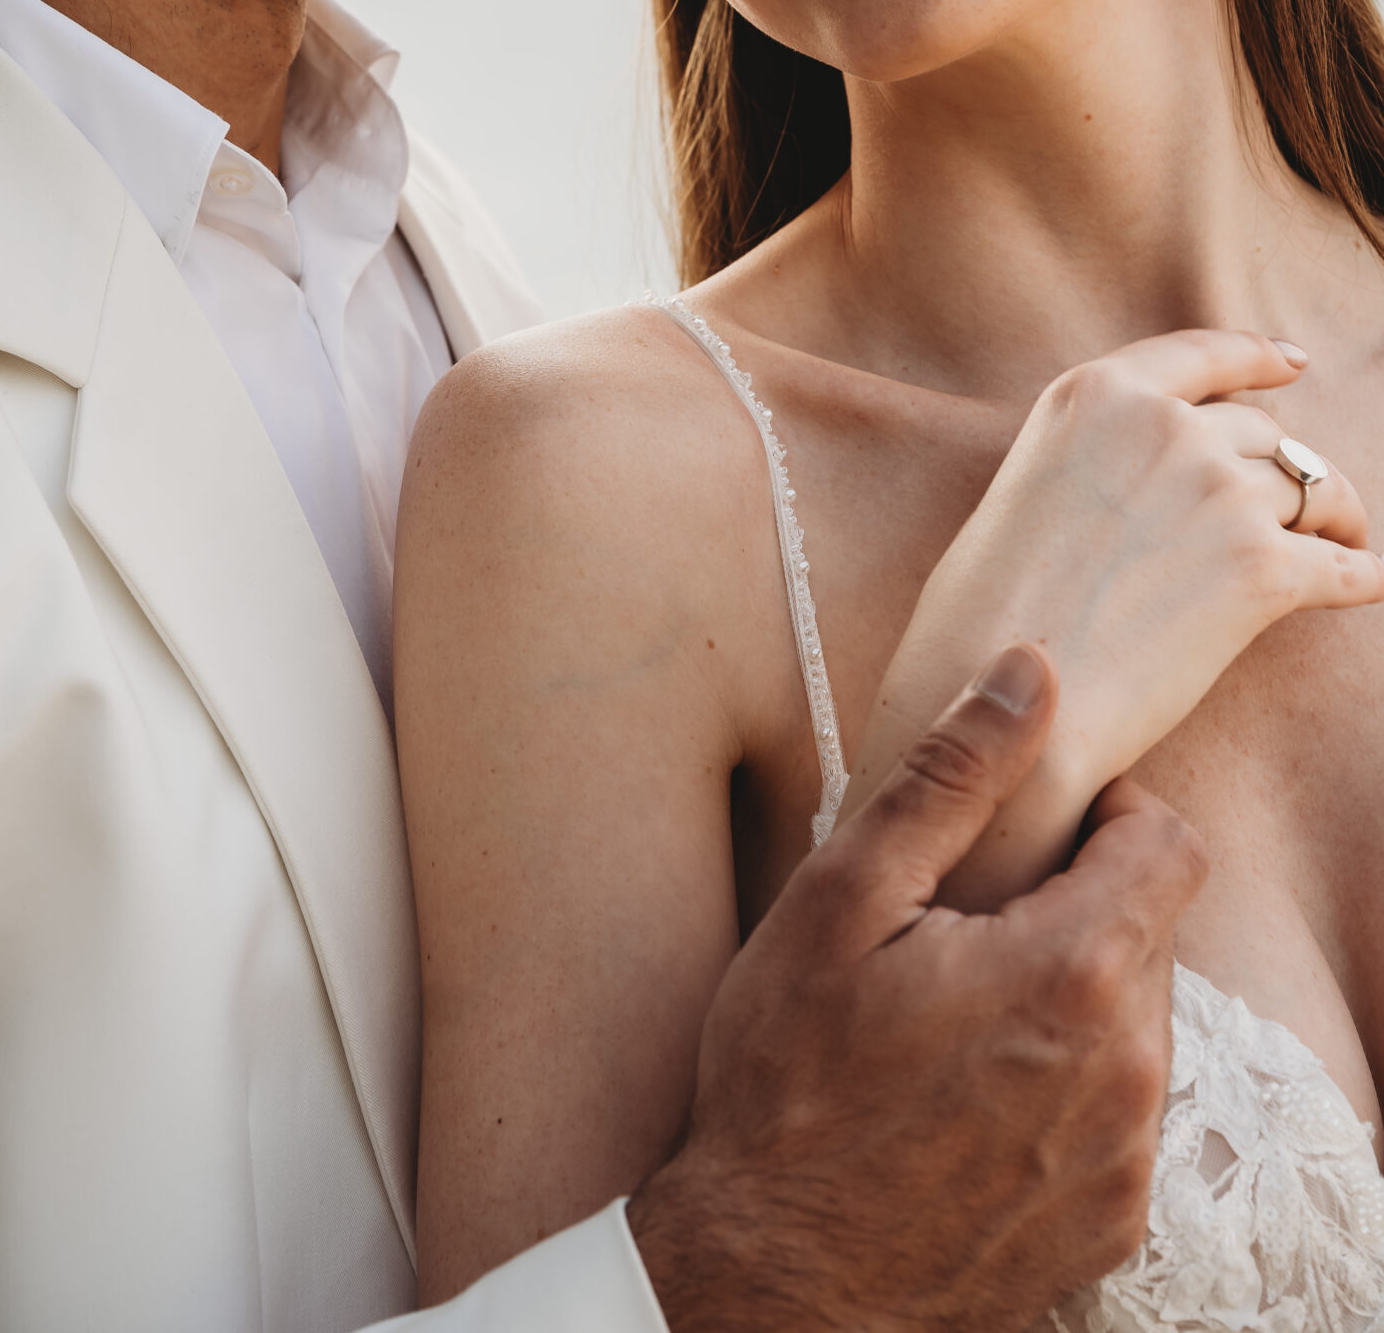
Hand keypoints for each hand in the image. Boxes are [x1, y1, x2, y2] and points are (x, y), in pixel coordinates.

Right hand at [628, 648, 1204, 1332]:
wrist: (771, 1280)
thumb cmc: (788, 1081)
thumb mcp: (841, 901)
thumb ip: (952, 777)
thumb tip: (1029, 670)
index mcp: (1074, 973)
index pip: (1170, 843)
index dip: (1109, 812)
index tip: (1034, 827)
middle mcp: (1131, 1071)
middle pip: (1152, 932)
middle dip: (1076, 906)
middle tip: (964, 927)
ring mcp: (1127, 1159)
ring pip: (1138, 1023)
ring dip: (1072, 996)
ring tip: (958, 1014)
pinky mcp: (1112, 1223)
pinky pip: (1122, 1112)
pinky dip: (1067, 1084)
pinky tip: (970, 1094)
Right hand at [838, 328, 1383, 908]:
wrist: (996, 697)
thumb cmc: (986, 612)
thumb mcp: (1029, 486)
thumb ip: (1096, 457)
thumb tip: (1153, 484)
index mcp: (1097, 394)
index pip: (1202, 354)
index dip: (1258, 356)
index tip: (1293, 364)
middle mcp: (1165, 427)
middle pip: (1265, 434)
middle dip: (1288, 469)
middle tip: (1303, 507)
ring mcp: (1219, 493)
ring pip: (1315, 492)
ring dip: (1333, 521)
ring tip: (1339, 547)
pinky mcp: (1263, 570)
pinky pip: (1346, 568)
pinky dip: (1361, 577)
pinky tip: (1365, 586)